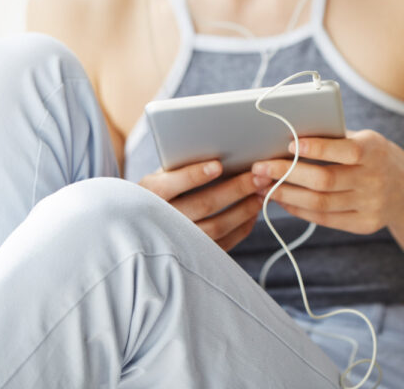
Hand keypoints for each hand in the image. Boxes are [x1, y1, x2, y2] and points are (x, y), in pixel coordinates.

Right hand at [139, 161, 263, 250]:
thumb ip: (181, 164)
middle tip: (258, 177)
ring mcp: (177, 241)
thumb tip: (215, 147)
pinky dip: (241, 228)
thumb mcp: (161, 174)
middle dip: (235, 189)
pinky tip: (253, 213)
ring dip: (243, 210)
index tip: (218, 165)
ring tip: (261, 194)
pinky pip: (222, 244)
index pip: (172, 184)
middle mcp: (161, 220)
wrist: (142, 226)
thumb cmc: (161, 190)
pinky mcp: (193, 256)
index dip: (195, 175)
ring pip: (216, 227)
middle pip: (203, 205)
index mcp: (151, 193)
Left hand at [250, 129, 403, 234]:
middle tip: (260, 168)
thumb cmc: (374, 156)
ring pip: (320, 203)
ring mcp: (372, 205)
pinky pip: (325, 219)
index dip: (317, 148)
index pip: (346, 150)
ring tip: (263, 186)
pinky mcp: (365, 224)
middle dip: (287, 173)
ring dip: (286, 195)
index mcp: (375, 151)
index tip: (289, 143)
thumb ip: (335, 139)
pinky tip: (283, 200)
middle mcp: (376, 179)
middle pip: (325, 180)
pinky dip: (299, 210)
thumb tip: (288, 135)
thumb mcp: (365, 140)